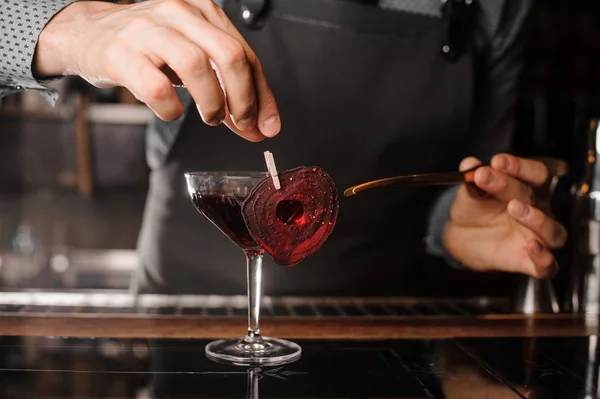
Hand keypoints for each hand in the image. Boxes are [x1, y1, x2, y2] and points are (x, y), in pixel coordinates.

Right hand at [34, 0, 279, 140]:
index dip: (262, 96)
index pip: (247, 54)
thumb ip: (227, 90)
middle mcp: (179, 13)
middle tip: (240, 123)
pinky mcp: (121, 54)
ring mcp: (148, 30)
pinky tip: (173, 112)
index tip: (267, 126)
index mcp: (204, 11)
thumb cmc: (149, 48)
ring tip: (210, 118)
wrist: (90, 34)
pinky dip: (171, 108)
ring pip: (196, 65)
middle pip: (229, 55)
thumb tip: (258, 127)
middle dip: (243, 98)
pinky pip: (156, 86)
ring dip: (211, 103)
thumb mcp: (194, 58)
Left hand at [443, 154, 566, 278]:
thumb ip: (471, 177)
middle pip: (539, 196)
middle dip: (511, 185)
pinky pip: (548, 265)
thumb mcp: (469, 191)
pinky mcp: (529, 261)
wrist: (462, 235)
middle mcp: (539, 210)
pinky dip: (544, 258)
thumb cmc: (475, 209)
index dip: (518, 166)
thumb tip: (469, 163)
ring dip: (537, 219)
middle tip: (487, 177)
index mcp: (528, 188)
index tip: (496, 161)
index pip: (536, 172)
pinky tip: (531, 247)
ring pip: (554, 231)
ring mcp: (536, 237)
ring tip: (514, 207)